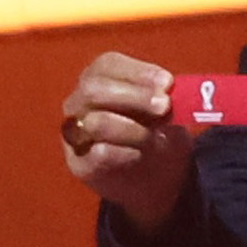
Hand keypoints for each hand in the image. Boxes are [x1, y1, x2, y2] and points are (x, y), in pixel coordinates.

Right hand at [61, 53, 192, 234]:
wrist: (155, 181)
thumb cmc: (158, 135)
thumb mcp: (168, 113)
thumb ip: (166, 99)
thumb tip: (171, 90)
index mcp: (100, 79)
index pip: (108, 64)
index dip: (138, 72)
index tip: (168, 83)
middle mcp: (80, 102)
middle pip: (94, 89)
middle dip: (134, 96)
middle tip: (164, 106)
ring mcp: (75, 133)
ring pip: (96, 122)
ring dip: (133, 128)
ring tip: (157, 136)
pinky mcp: (80, 163)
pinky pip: (100, 153)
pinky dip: (126, 152)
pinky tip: (141, 154)